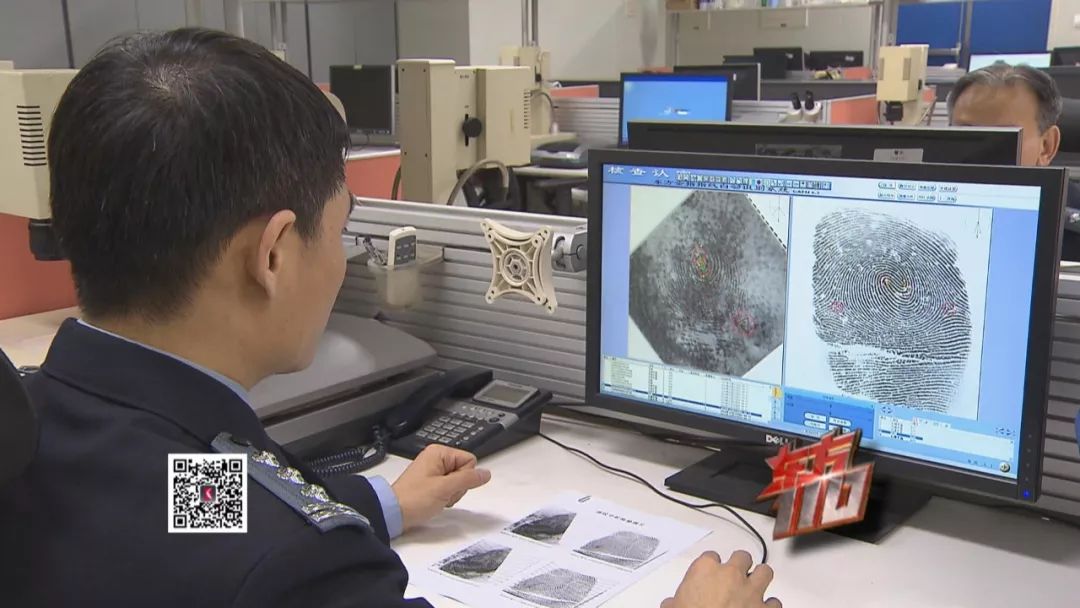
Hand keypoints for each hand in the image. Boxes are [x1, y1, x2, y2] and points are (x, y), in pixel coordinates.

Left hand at [391, 444, 491, 529]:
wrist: (392, 513)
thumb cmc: (414, 499)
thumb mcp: (445, 488)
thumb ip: (468, 479)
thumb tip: (486, 473)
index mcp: (439, 452)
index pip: (470, 461)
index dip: (465, 477)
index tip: (449, 485)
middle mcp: (436, 458)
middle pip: (464, 471)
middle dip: (458, 487)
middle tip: (442, 494)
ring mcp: (433, 471)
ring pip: (458, 482)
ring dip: (452, 494)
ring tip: (436, 499)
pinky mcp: (430, 482)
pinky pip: (448, 488)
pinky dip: (445, 496)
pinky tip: (435, 501)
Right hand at [661, 551, 779, 607]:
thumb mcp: (673, 607)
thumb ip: (675, 601)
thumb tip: (671, 604)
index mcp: (705, 569)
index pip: (710, 556)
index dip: (711, 567)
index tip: (709, 575)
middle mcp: (730, 574)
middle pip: (742, 557)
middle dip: (740, 566)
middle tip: (735, 577)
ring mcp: (751, 591)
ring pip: (765, 572)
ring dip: (760, 578)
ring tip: (755, 586)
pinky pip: (774, 602)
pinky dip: (770, 605)